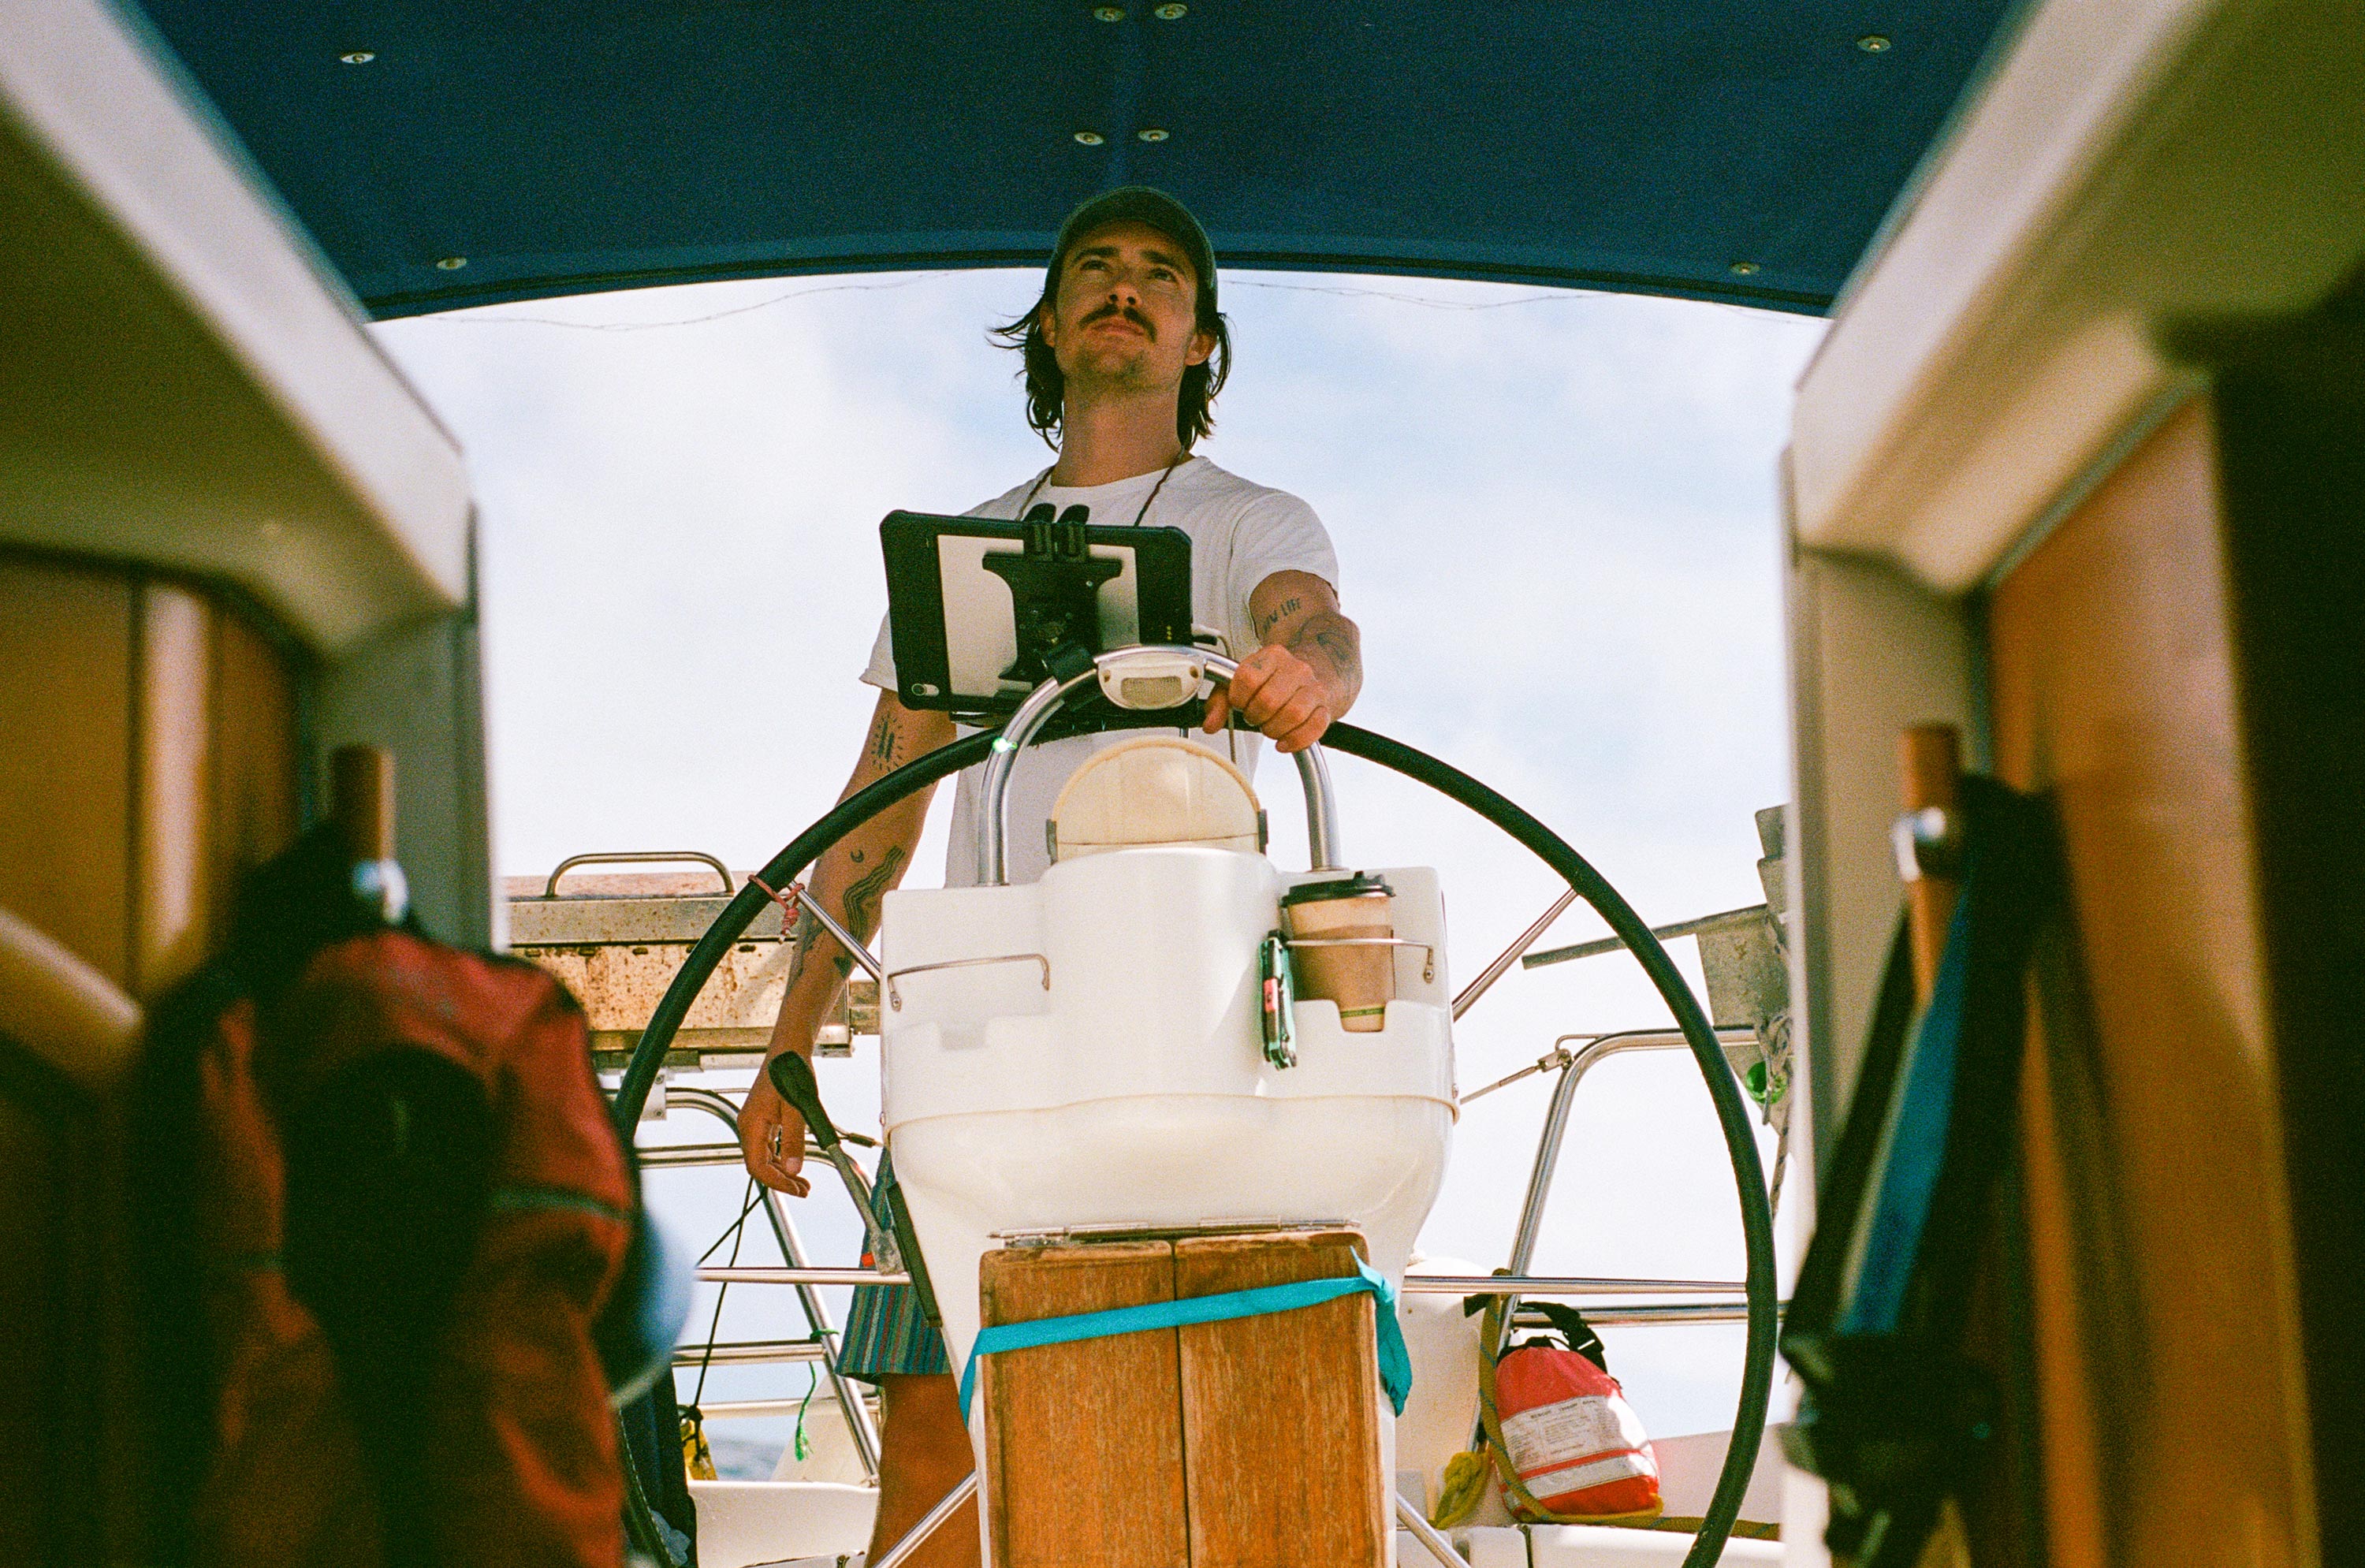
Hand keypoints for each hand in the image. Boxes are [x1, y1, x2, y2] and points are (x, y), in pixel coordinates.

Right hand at [737, 1067, 811, 1195]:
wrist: (789, 1049)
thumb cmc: (790, 1072)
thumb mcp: (797, 1108)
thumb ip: (794, 1139)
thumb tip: (794, 1168)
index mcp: (752, 1124)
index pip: (757, 1166)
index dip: (776, 1182)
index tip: (796, 1189)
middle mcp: (749, 1126)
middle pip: (760, 1165)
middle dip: (781, 1180)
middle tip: (804, 1190)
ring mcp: (755, 1123)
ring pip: (765, 1157)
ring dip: (782, 1172)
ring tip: (802, 1182)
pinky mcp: (764, 1119)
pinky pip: (769, 1146)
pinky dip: (781, 1158)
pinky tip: (795, 1163)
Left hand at [1203, 644, 1333, 752]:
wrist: (1319, 671)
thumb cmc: (1276, 679)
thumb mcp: (1245, 681)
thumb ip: (1221, 700)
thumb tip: (1210, 724)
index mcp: (1272, 655)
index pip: (1247, 678)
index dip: (1238, 698)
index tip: (1240, 703)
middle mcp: (1296, 668)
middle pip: (1268, 700)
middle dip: (1255, 716)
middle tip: (1255, 717)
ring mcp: (1314, 688)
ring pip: (1292, 715)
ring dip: (1274, 729)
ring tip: (1270, 727)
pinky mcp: (1326, 708)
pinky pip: (1313, 728)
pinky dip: (1295, 740)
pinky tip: (1283, 742)